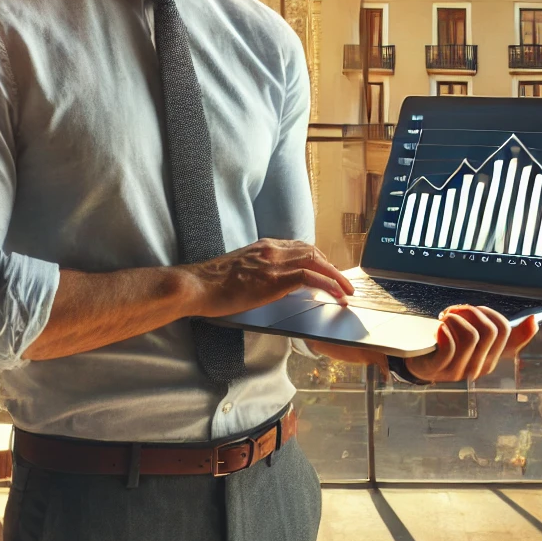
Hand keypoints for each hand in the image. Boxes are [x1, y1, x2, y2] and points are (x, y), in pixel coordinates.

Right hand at [186, 239, 352, 316]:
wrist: (195, 285)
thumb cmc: (210, 283)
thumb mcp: (238, 270)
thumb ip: (257, 270)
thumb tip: (266, 282)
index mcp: (263, 246)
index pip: (299, 246)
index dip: (317, 258)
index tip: (327, 270)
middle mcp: (272, 249)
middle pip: (312, 251)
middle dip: (331, 267)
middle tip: (342, 283)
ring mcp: (274, 262)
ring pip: (316, 262)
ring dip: (335, 276)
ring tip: (346, 291)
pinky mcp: (274, 279)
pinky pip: (310, 278)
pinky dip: (327, 284)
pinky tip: (336, 294)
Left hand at [405, 305, 538, 382]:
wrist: (418, 361)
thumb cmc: (451, 345)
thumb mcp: (480, 339)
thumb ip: (508, 334)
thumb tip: (535, 320)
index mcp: (492, 358)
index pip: (507, 333)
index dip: (490, 314)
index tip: (477, 310)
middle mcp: (479, 367)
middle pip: (490, 330)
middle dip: (471, 311)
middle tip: (455, 311)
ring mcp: (459, 370)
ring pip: (471, 336)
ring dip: (456, 318)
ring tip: (445, 318)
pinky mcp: (439, 368)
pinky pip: (450, 345)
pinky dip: (444, 329)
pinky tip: (438, 328)